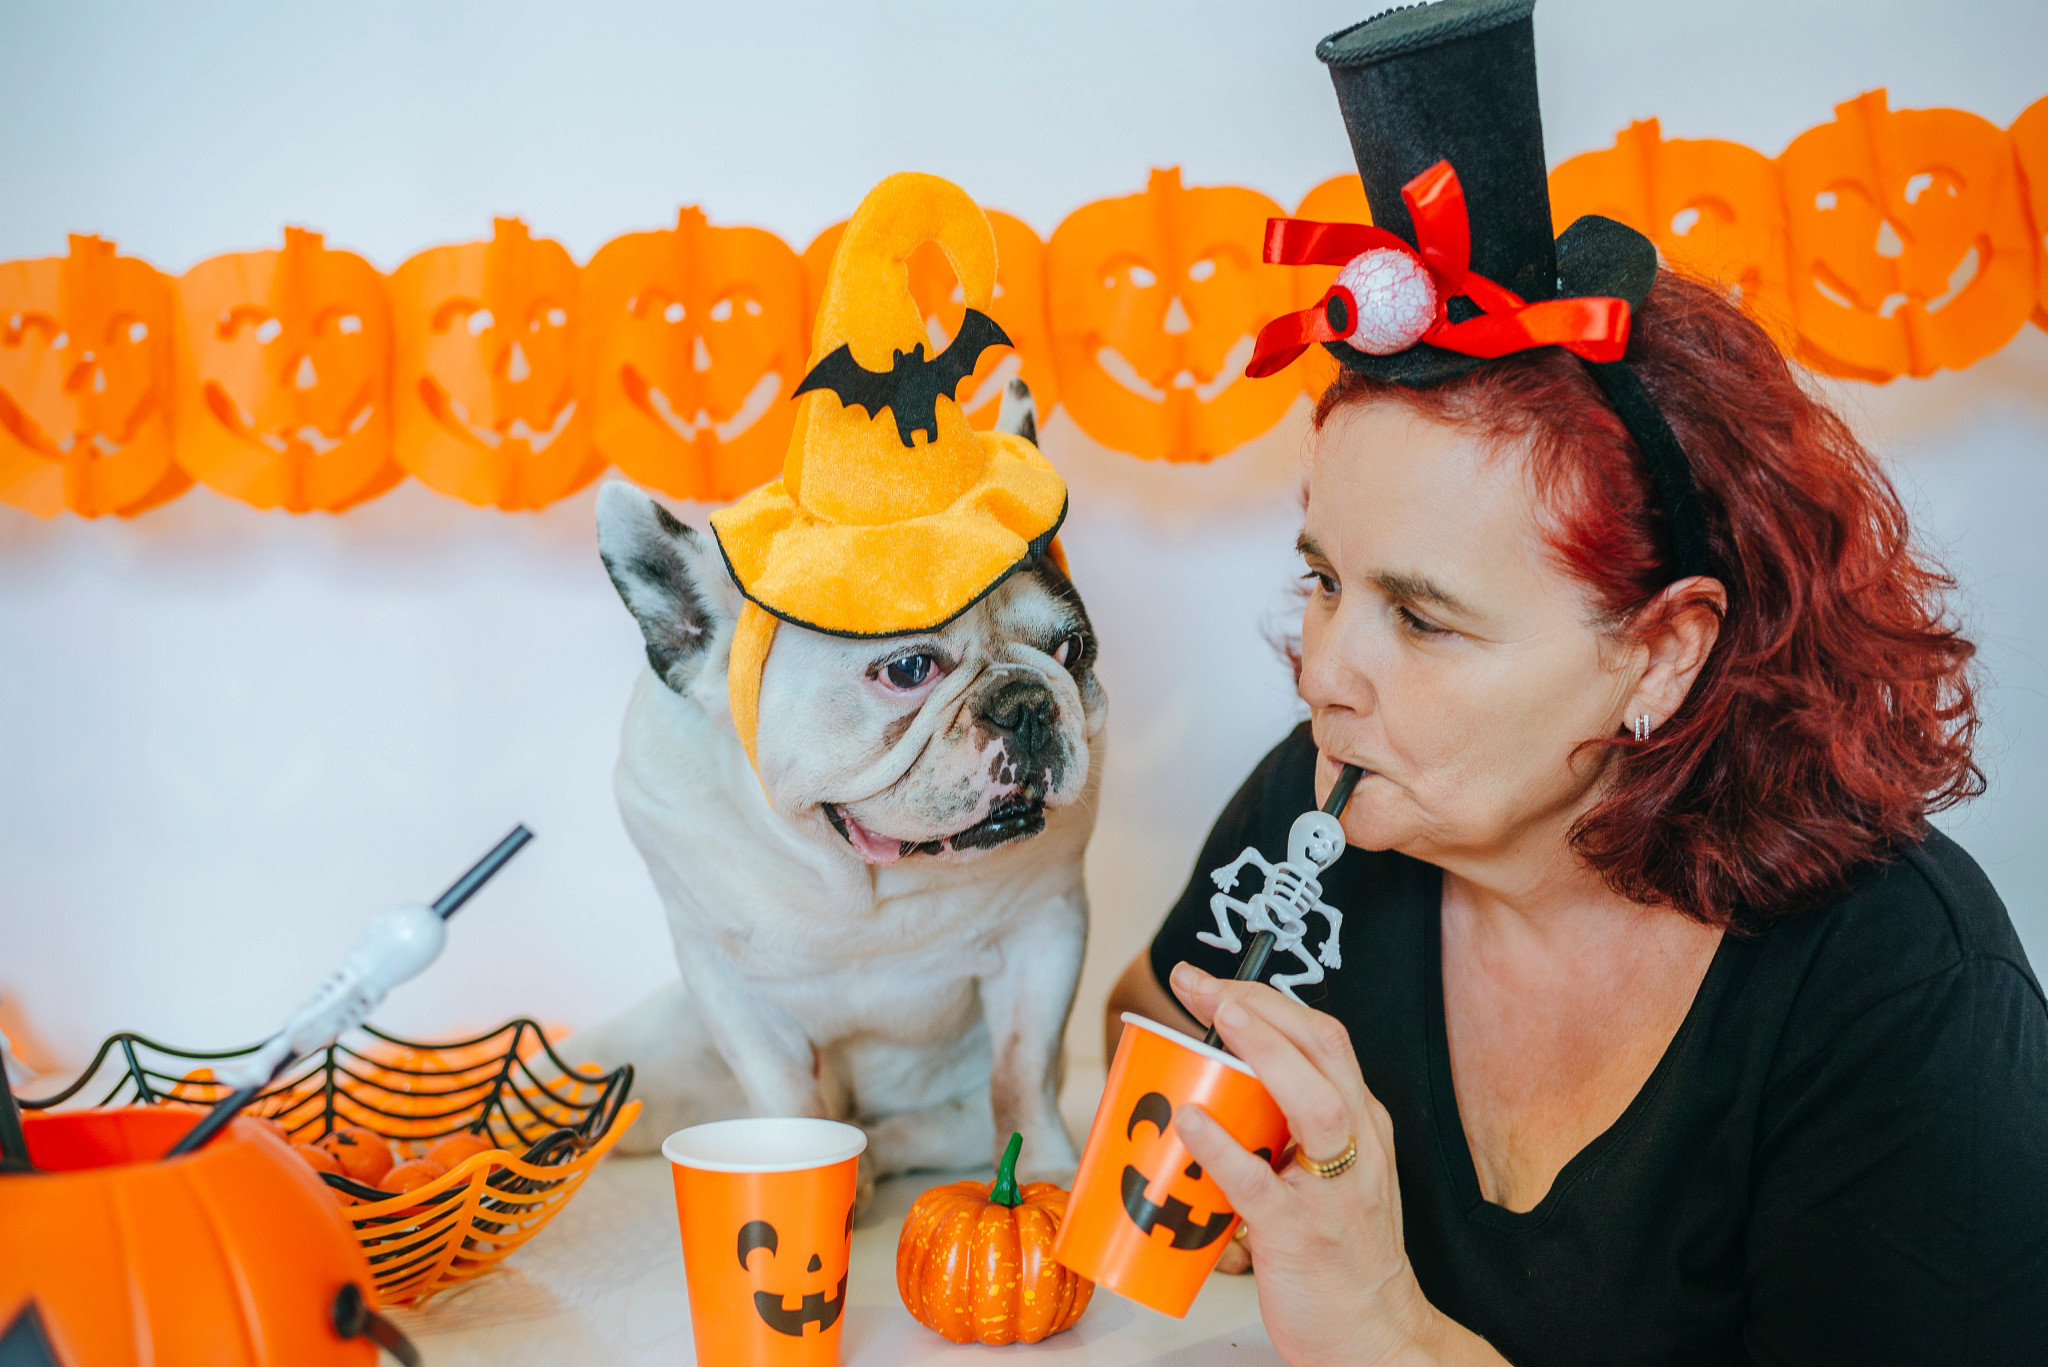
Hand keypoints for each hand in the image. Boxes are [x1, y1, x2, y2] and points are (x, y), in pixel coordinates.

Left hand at [1168, 962, 1501, 1366]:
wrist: (1375, 1336)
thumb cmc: (1342, 1255)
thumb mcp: (1326, 1177)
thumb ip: (1279, 1138)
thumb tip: (1201, 1104)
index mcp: (1361, 1124)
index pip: (1323, 1039)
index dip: (1267, 1000)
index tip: (1211, 980)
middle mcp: (1358, 1146)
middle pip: (1323, 1052)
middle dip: (1260, 1006)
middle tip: (1200, 982)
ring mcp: (1334, 1191)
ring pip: (1315, 1105)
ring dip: (1265, 1054)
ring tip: (1217, 1021)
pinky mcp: (1302, 1236)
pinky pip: (1262, 1186)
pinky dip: (1225, 1148)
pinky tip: (1192, 1122)